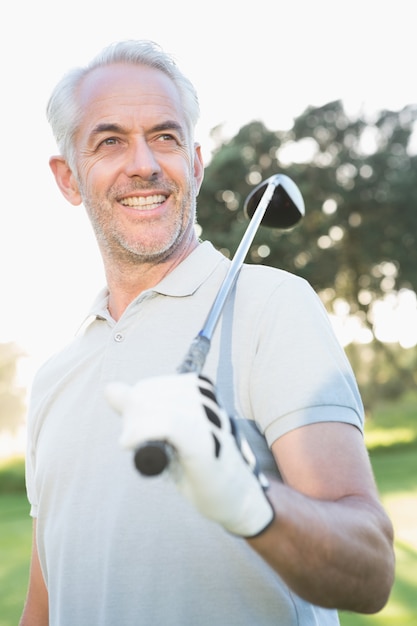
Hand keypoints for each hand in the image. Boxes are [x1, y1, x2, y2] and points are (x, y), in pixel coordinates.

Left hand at [105, 373, 273, 537]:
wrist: (234, 499)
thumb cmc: (200, 468)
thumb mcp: (167, 436)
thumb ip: (141, 411)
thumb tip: (110, 388)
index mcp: (200, 393)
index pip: (151, 387)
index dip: (134, 409)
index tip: (134, 433)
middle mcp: (207, 402)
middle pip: (149, 394)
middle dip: (132, 418)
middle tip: (134, 443)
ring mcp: (209, 422)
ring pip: (157, 407)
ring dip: (136, 428)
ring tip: (142, 448)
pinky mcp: (207, 444)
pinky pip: (171, 424)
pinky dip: (144, 432)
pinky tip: (133, 444)